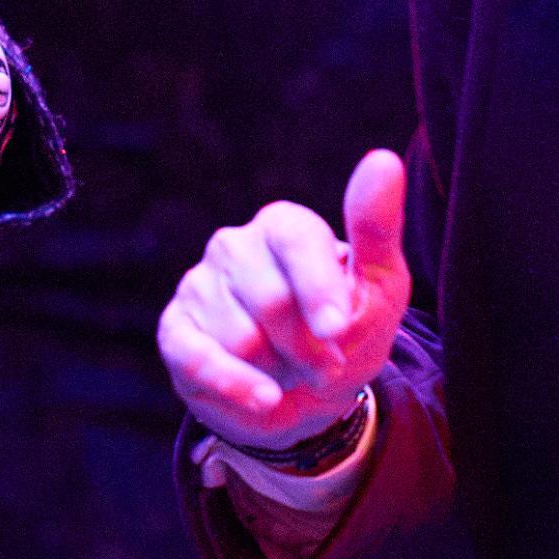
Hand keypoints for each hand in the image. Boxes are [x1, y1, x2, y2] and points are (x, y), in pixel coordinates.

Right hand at [160, 150, 411, 454]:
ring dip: (279, 369)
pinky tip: (264, 397)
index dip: (318, 289)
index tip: (339, 329)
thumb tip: (383, 160)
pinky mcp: (176, 331)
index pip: (295, 240)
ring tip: (291, 369)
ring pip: (240, 338)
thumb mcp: (379, 285)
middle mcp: (234, 247)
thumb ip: (376, 227)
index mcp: (283, 226)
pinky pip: (198, 358)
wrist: (312, 396)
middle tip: (327, 363)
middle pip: (270, 300)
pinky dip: (237, 386)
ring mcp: (199, 287)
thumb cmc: (347, 331)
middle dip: (308, 346)